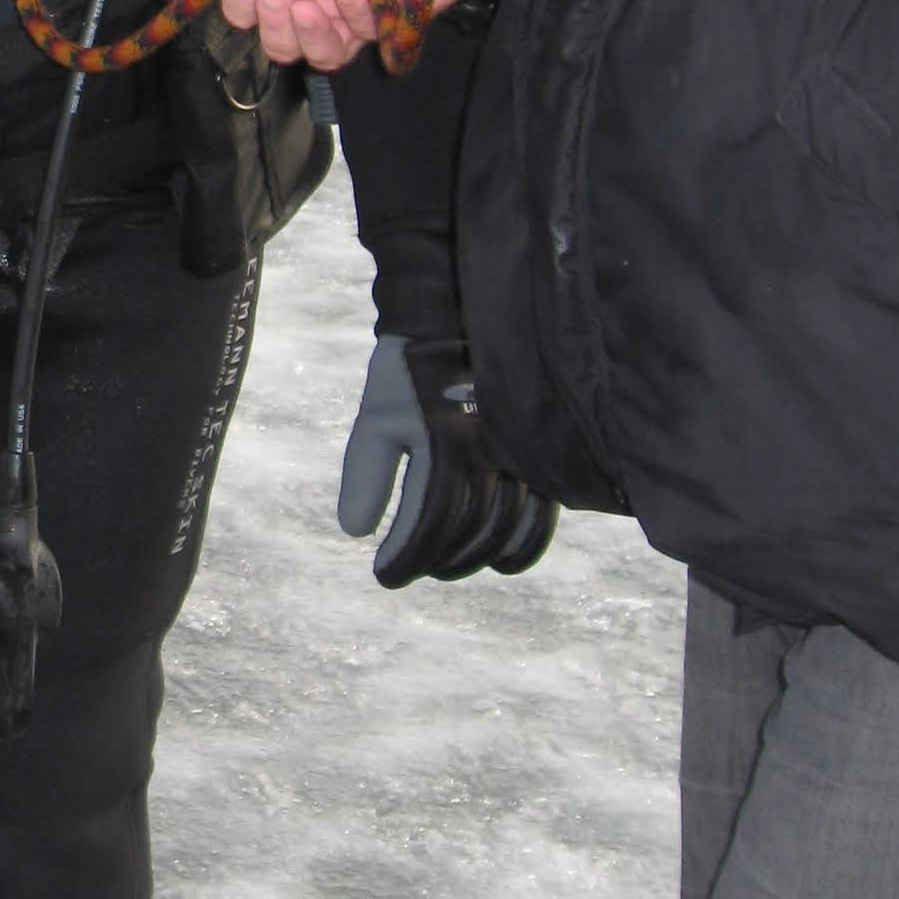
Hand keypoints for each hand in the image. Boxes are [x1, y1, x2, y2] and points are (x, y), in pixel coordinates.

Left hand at [337, 336, 556, 588]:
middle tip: (414, 568)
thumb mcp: (378, 417)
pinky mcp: (544, 455)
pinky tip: (498, 558)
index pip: (431, 521)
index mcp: (448, 441)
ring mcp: (524, 453)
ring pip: (509, 529)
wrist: (462, 322)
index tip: (383, 576)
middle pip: (471, 531)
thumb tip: (354, 533)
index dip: (407, 556)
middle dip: (439, 560)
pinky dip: (522, 544)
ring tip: (445, 565)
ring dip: (476, 558)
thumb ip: (365, 472)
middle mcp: (492, 450)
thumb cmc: (409, 374)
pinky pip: (542, 514)